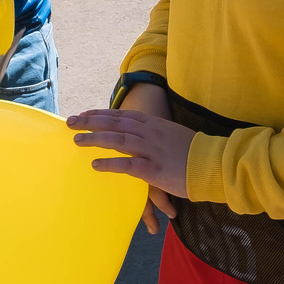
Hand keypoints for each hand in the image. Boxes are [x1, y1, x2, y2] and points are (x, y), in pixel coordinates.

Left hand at [66, 103, 194, 233]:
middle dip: (90, 122)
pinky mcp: (154, 169)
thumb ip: (156, 133)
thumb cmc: (194, 152)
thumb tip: (142, 135)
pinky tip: (95, 165)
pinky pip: (127, 165)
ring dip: (95, 139)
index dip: (100, 114)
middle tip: (70, 123)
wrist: (213, 164)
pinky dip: (110, 163)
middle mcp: (150, 133)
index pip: (122, 115)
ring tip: (77, 141)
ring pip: (117, 140)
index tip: (84, 114)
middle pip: (114, 123)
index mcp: (154, 124)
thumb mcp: (173, 135)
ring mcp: (151, 150)